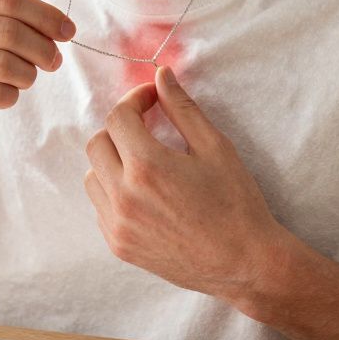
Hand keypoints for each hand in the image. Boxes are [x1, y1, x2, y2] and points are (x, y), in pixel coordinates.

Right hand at [0, 0, 75, 141]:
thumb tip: (58, 26)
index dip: (46, 15)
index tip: (67, 32)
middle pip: (9, 31)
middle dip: (43, 48)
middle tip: (54, 61)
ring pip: (3, 64)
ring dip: (27, 74)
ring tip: (27, 78)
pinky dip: (10, 95)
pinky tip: (6, 94)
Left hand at [83, 65, 298, 299]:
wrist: (245, 263)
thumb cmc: (236, 204)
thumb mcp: (215, 148)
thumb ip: (182, 108)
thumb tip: (161, 75)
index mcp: (147, 166)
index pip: (118, 118)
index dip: (134, 101)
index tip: (151, 100)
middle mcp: (124, 196)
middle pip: (97, 144)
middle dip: (120, 129)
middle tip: (147, 129)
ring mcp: (118, 225)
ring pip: (93, 177)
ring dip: (112, 162)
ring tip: (145, 163)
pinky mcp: (119, 246)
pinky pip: (100, 208)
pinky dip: (113, 193)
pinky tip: (145, 195)